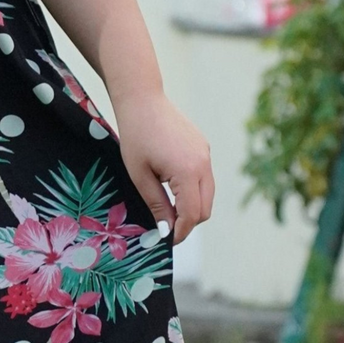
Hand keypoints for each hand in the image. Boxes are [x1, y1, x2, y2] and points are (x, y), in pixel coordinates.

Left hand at [113, 92, 213, 245]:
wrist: (143, 100)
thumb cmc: (135, 136)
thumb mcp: (140, 175)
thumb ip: (156, 204)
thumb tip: (166, 230)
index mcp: (189, 171)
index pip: (193, 214)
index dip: (181, 232)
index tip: (166, 242)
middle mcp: (204, 163)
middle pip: (205, 208)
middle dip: (188, 222)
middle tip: (166, 229)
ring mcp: (206, 154)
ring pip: (208, 194)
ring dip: (191, 206)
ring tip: (168, 210)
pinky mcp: (203, 148)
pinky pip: (204, 178)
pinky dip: (193, 190)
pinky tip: (172, 187)